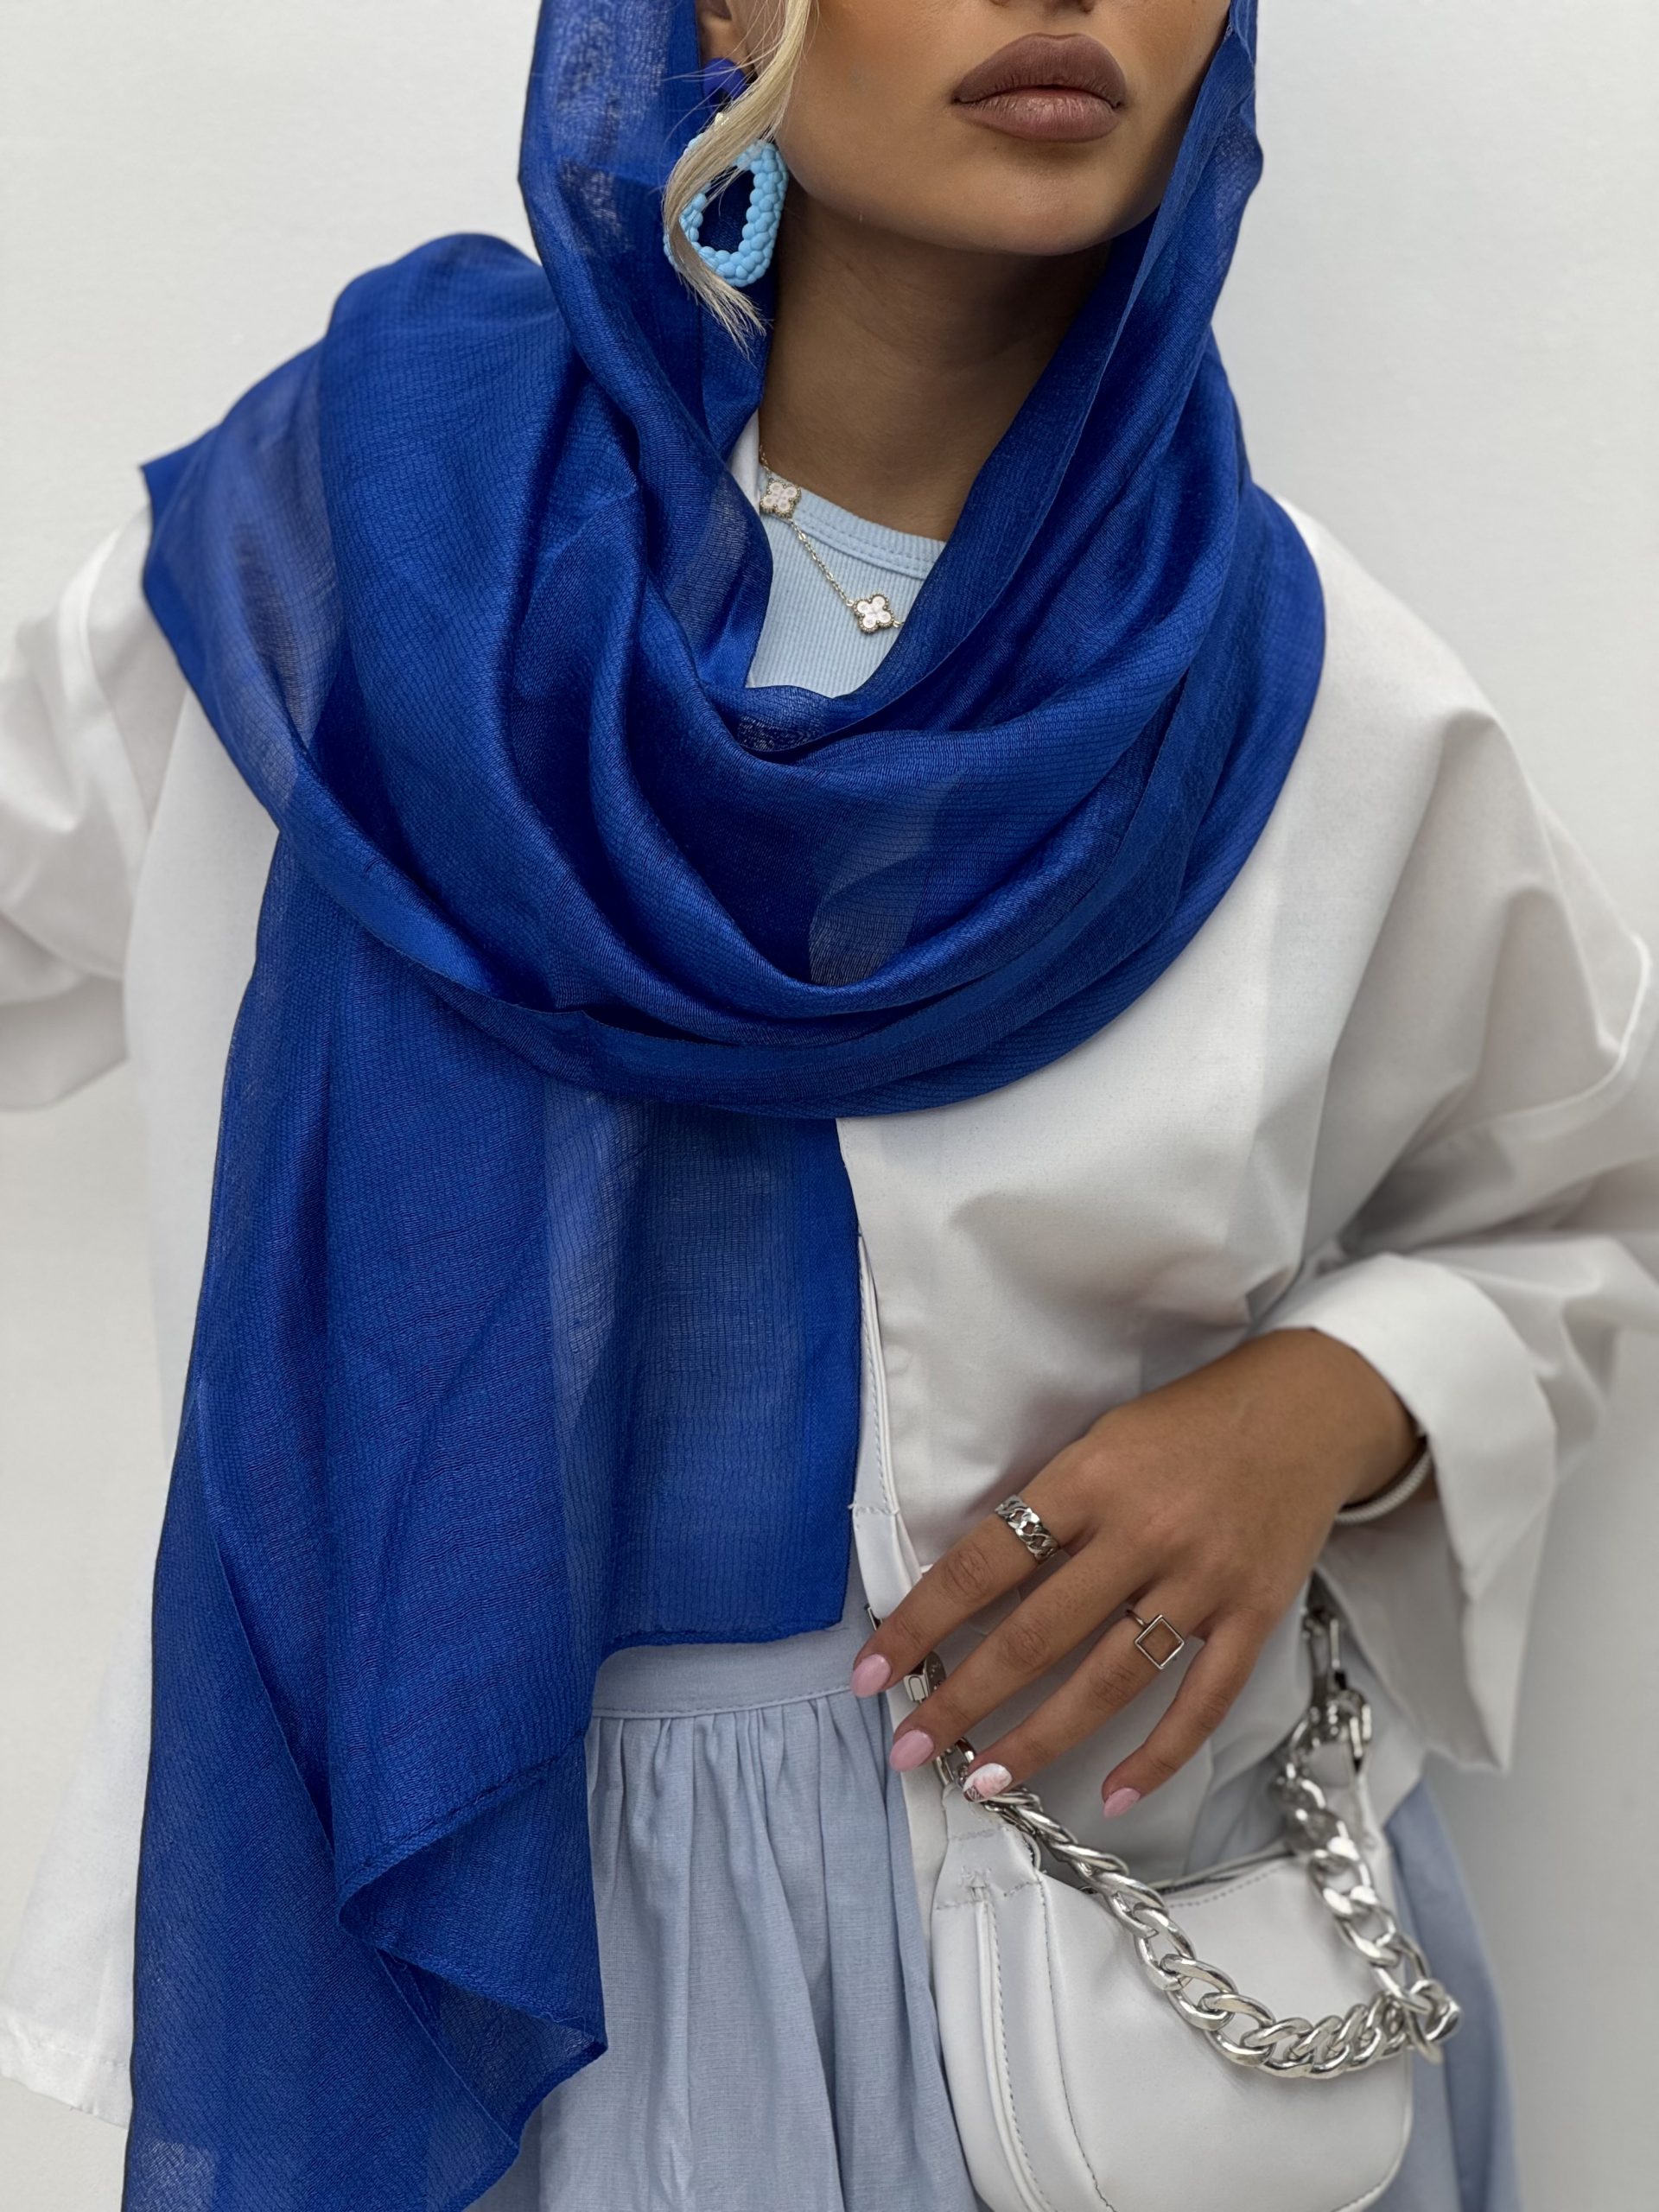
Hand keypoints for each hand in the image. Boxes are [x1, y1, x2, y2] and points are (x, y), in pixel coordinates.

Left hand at [849, 1327, 1420, 1815]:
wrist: (1305, 1408)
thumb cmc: (1184, 1424)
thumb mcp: (1100, 1440)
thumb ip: (1048, 1506)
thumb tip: (972, 1587)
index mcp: (1089, 1478)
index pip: (984, 1563)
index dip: (921, 1621)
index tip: (872, 1671)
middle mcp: (1142, 1532)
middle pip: (1036, 1634)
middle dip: (962, 1699)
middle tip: (908, 1747)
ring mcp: (1202, 1580)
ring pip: (1109, 1680)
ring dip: (1040, 1738)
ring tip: (985, 1781)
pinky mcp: (1254, 1614)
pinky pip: (1201, 1702)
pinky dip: (1158, 1756)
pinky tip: (1113, 1796)